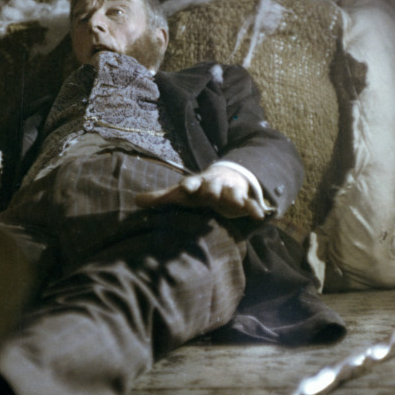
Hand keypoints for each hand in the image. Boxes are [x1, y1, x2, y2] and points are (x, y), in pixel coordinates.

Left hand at [135, 163, 267, 218]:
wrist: (224, 179)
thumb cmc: (198, 191)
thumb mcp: (181, 194)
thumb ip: (160, 198)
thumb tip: (135, 200)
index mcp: (197, 184)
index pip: (191, 183)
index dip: (188, 185)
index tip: (184, 188)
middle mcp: (213, 186)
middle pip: (212, 186)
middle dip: (212, 189)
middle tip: (210, 194)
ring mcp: (229, 191)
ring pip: (232, 193)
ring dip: (234, 196)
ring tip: (237, 202)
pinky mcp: (243, 199)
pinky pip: (249, 203)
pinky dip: (254, 208)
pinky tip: (260, 215)